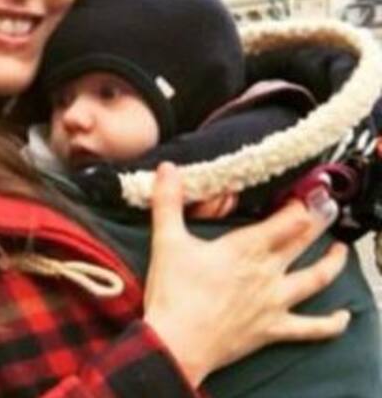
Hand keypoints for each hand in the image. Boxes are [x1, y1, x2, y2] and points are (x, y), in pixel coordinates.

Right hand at [142, 163, 349, 385]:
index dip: (301, 205)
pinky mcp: (274, 328)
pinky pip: (311, 328)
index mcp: (245, 248)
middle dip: (319, 222)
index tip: (308, 192)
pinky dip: (331, 324)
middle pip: (303, 242)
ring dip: (333, 263)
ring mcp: (275, 301)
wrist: (177, 343)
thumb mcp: (167, 241)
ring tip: (342, 251)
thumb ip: (168, 202)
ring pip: (315, 279)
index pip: (286, 220)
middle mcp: (267, 272)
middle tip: (329, 208)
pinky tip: (343, 318)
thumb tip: (167, 168)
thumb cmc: (173, 292)